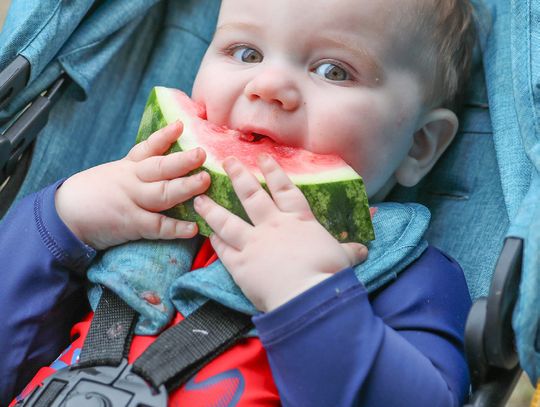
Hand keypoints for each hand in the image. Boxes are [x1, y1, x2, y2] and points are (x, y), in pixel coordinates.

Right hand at [55, 122, 210, 249]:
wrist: (63, 216)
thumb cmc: (92, 194)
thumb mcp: (113, 174)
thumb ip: (137, 169)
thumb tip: (165, 164)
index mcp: (127, 167)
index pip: (148, 148)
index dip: (165, 136)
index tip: (181, 125)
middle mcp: (131, 180)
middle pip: (159, 167)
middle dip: (182, 160)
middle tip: (202, 153)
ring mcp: (131, 201)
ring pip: (162, 193)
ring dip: (185, 187)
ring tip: (205, 181)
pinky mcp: (131, 224)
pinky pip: (156, 226)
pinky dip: (175, 228)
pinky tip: (192, 227)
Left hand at [194, 154, 367, 311]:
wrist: (306, 296)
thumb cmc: (327, 274)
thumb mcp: (343, 258)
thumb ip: (349, 250)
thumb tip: (363, 250)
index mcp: (298, 221)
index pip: (284, 190)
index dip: (273, 172)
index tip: (262, 157)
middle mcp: (272, 226)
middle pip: (251, 196)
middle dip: (238, 176)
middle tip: (226, 162)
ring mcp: (253, 244)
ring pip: (227, 221)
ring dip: (212, 209)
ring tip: (199, 198)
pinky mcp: (240, 265)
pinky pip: (224, 249)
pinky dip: (215, 241)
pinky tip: (207, 234)